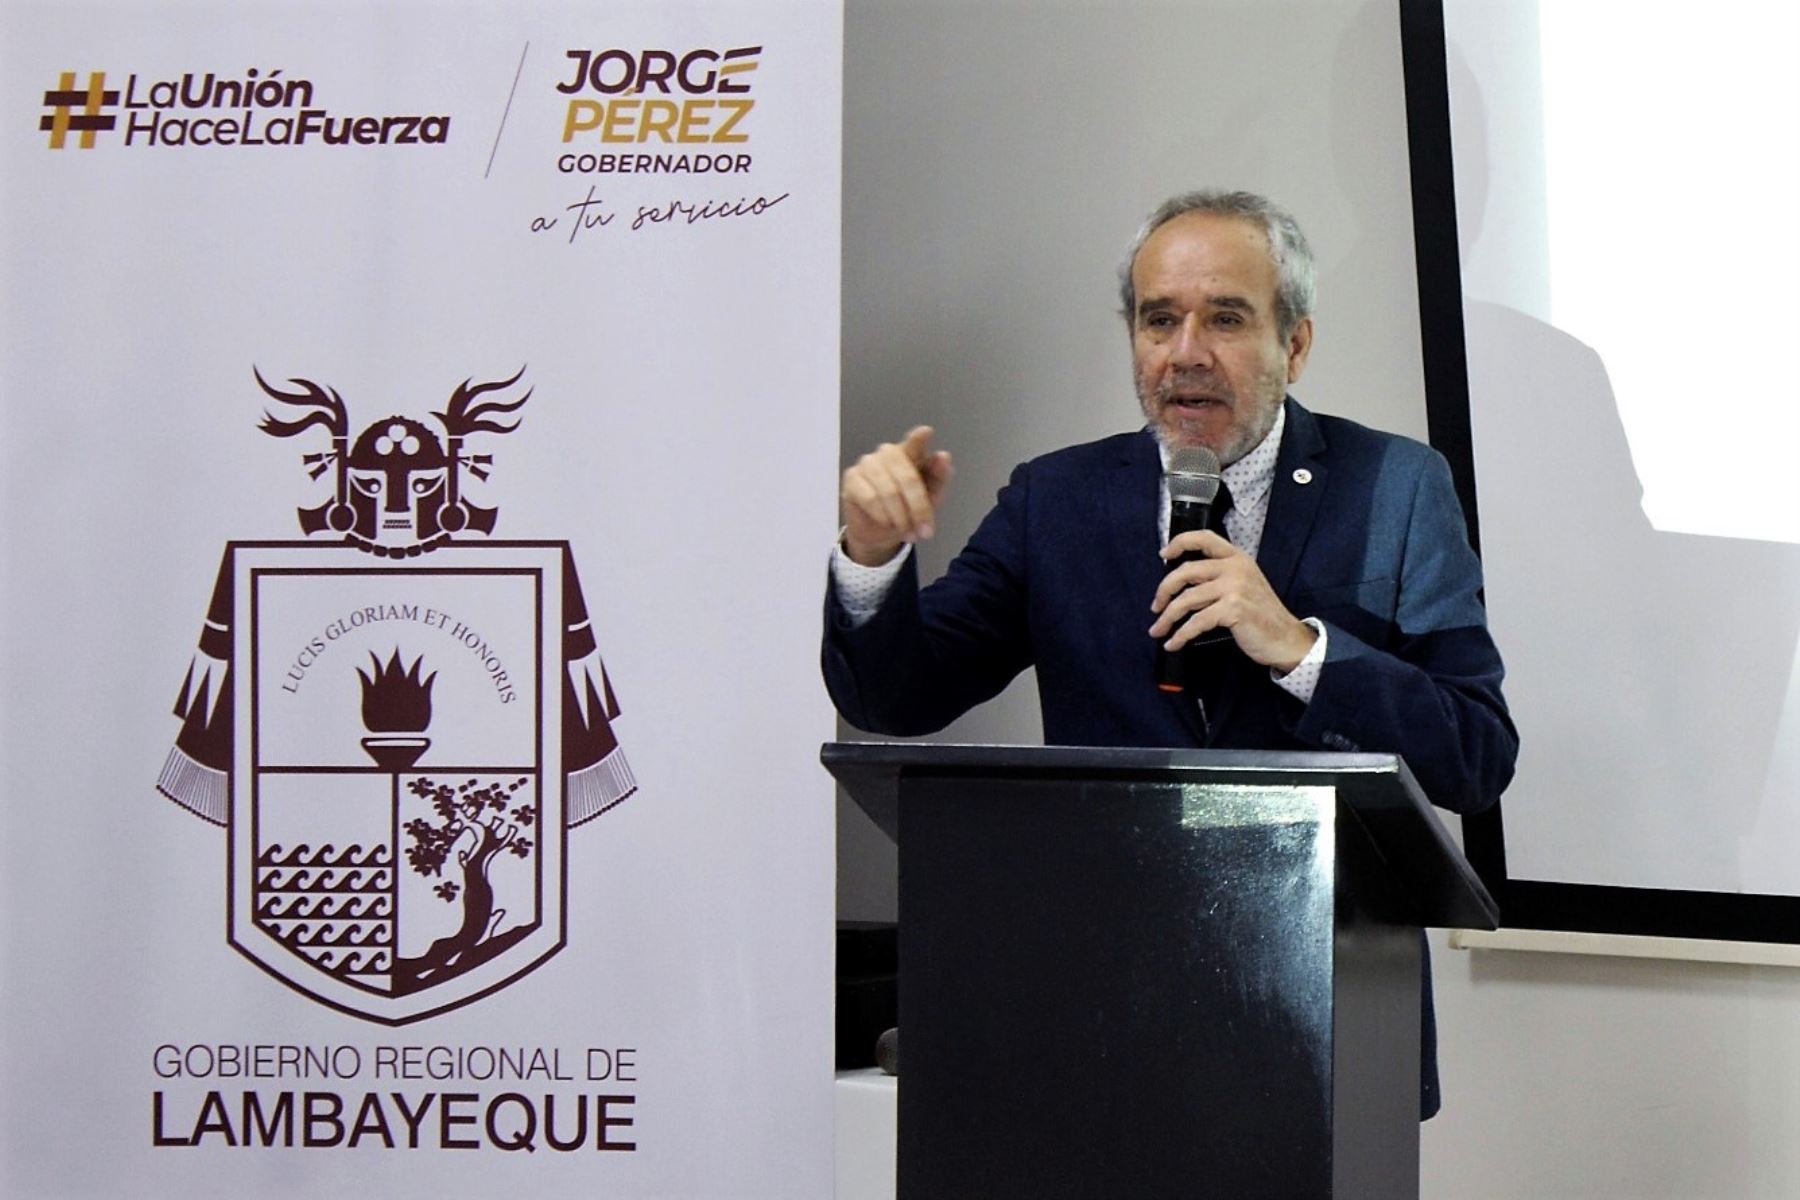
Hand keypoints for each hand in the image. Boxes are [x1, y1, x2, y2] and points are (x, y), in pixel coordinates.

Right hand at [840, 425, 954, 565]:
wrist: (881, 532)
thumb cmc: (909, 509)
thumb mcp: (932, 497)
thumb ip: (940, 477)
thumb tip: (943, 456)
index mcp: (911, 453)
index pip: (915, 443)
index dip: (919, 439)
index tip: (926, 432)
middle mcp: (889, 453)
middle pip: (907, 477)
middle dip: (919, 508)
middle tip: (925, 530)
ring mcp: (868, 463)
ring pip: (889, 492)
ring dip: (901, 517)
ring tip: (906, 531)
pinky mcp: (851, 478)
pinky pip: (870, 498)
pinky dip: (883, 516)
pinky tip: (887, 523)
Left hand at [1148, 530, 1316, 671]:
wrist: (1286, 637)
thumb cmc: (1261, 615)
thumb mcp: (1244, 584)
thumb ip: (1219, 576)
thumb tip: (1182, 583)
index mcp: (1237, 558)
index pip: (1204, 538)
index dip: (1179, 543)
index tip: (1163, 555)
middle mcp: (1235, 568)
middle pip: (1186, 572)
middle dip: (1164, 590)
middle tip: (1155, 606)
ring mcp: (1235, 587)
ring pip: (1186, 600)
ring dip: (1167, 618)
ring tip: (1157, 630)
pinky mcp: (1233, 609)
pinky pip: (1196, 622)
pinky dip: (1180, 635)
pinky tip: (1173, 643)